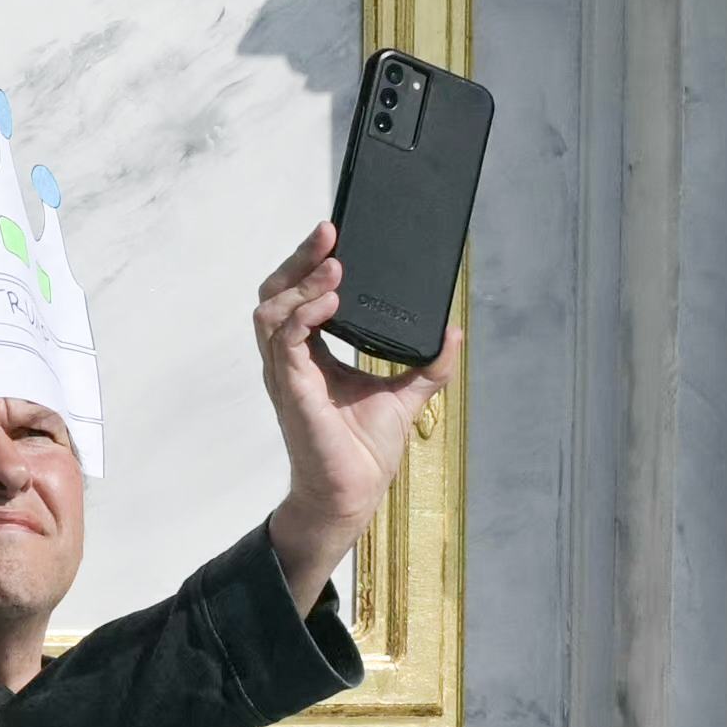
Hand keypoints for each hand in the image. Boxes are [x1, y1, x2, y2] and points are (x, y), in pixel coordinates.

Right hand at [250, 234, 440, 610]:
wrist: (353, 494)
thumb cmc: (364, 452)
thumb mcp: (405, 393)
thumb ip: (429, 362)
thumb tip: (455, 331)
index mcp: (311, 355)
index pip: (297, 296)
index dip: (310, 263)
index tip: (335, 235)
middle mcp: (291, 359)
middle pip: (275, 292)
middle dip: (299, 259)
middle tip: (329, 233)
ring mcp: (287, 373)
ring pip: (271, 310)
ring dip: (301, 283)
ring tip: (334, 267)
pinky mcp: (293, 390)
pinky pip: (286, 342)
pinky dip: (304, 317)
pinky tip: (329, 302)